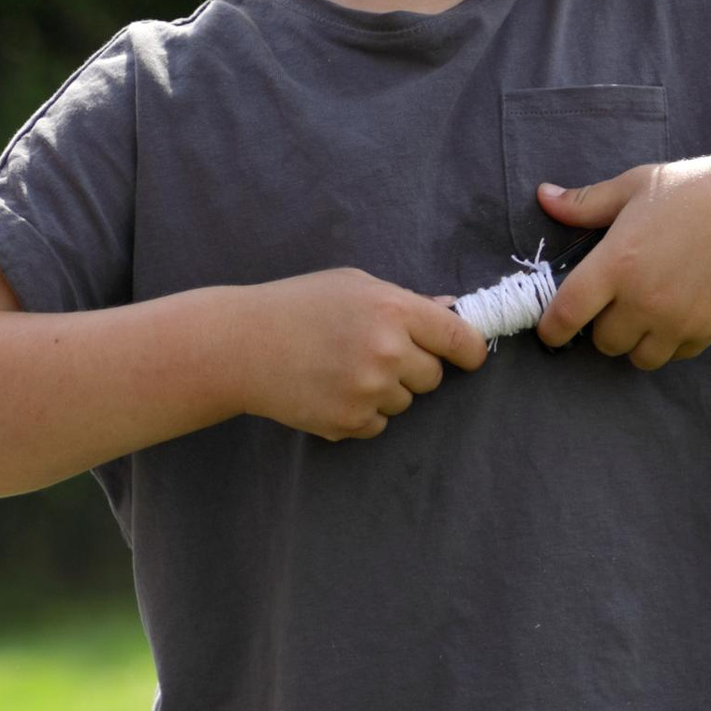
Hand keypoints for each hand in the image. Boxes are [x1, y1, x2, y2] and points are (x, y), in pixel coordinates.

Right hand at [236, 266, 487, 442]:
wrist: (240, 346)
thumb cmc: (297, 306)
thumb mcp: (354, 285)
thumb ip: (407, 301)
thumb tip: (453, 314)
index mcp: (394, 310)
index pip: (461, 340)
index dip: (469, 350)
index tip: (466, 355)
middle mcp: (387, 352)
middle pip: (433, 376)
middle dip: (413, 367)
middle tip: (373, 353)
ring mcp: (368, 391)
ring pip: (405, 402)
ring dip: (385, 391)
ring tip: (342, 369)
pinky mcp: (348, 422)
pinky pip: (378, 425)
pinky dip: (361, 413)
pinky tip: (330, 389)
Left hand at [535, 148, 710, 370]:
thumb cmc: (693, 191)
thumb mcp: (635, 187)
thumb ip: (586, 203)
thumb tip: (544, 197)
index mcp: (616, 263)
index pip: (567, 314)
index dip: (552, 329)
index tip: (550, 330)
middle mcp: (642, 299)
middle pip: (604, 342)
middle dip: (604, 327)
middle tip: (616, 302)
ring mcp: (676, 320)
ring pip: (640, 358)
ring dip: (637, 341)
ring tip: (647, 312)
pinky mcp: (706, 330)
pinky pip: (676, 354)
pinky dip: (672, 341)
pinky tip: (679, 311)